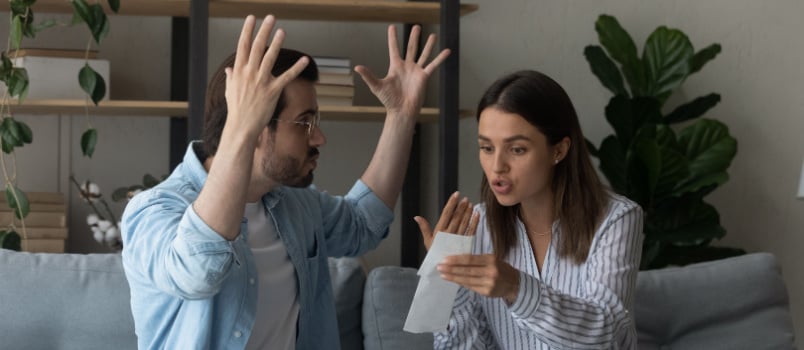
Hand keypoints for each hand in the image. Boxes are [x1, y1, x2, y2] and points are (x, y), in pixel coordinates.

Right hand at [225, 15, 309, 137]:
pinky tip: (305, 59)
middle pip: (257, 47)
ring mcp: (261, 81)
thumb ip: (231, 78)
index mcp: (239, 71)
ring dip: (276, 43)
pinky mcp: (273, 91)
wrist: (242, 126)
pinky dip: (297, 67)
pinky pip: (287, 76)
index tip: (251, 18)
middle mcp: (250, 73)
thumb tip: (230, 70)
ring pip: (270, 58)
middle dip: (264, 31)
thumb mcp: (230, 91)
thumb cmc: (236, 109)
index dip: (247, 30)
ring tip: (282, 31)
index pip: (243, 45)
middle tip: (270, 18)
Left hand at [354, 24, 450, 116]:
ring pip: (423, 54)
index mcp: (395, 66)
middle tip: (417, 26)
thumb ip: (368, 75)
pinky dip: (440, 58)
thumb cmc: (389, 100)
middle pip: (411, 48)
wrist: (401, 110)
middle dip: (414, 37)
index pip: (394, 48)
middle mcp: (407, 67)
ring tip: (432, 35)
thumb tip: (357, 67)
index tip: (392, 27)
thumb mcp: (377, 86)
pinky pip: (433, 65)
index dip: (393, 38)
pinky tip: (447, 51)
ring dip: (428, 45)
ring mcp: (416, 71)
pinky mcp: (424, 77)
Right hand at [414, 191, 478, 250]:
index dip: (451, 203)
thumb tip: (416, 217)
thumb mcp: (427, 241)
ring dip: (468, 213)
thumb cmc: (434, 253)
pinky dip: (475, 222)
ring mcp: (458, 239)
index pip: (446, 214)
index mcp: (439, 232)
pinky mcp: (466, 244)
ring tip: (470, 204)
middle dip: (461, 207)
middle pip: (456, 217)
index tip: (456, 195)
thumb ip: (424, 227)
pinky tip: (477, 215)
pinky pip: (471, 231)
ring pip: (464, 223)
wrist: (443, 268)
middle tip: (465, 198)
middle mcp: (449, 234)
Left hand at [437, 254, 520, 303]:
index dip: (456, 260)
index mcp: (491, 259)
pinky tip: (453, 280)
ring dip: (453, 277)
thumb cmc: (500, 268)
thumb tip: (456, 260)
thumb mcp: (492, 259)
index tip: (444, 260)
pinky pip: (470, 287)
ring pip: (467, 280)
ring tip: (443, 274)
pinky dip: (461, 283)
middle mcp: (490, 271)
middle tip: (439, 267)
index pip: (470, 259)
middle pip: (467, 270)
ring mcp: (489, 283)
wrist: (514, 283)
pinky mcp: (487, 292)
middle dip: (451, 269)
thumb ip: (477, 260)